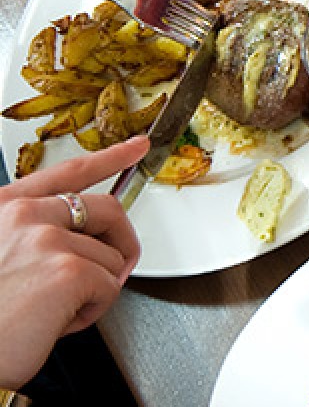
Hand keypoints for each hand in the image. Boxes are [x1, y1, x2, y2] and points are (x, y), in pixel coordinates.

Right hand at [0, 136, 146, 389]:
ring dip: (95, 289)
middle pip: (107, 210)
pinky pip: (110, 286)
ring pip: (110, 255)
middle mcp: (21, 215)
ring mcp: (45, 238)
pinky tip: (57, 321)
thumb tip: (84, 241)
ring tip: (53, 309)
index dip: (108, 157)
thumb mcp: (2, 257)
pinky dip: (93, 311)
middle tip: (110, 272)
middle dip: (120, 242)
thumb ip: (35, 236)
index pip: (65, 173)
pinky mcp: (68, 270)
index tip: (136, 147)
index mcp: (2, 208)